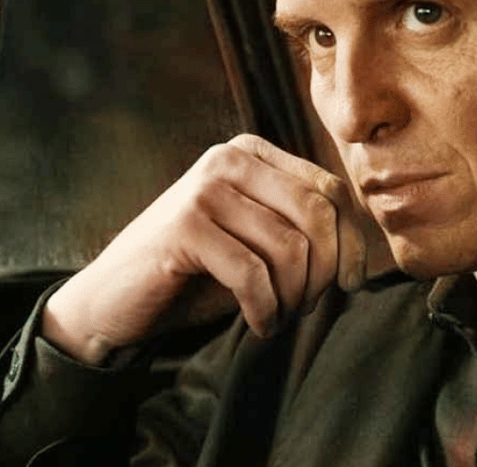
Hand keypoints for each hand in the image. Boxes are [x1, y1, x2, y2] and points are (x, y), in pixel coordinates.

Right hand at [40, 134, 368, 364]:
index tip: (349, 283)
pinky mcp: (185, 227)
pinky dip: (265, 310)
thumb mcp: (256, 241)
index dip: (352, 240)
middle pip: (318, 213)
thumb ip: (300, 229)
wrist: (115, 299)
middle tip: (308, 307)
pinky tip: (259, 325)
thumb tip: (362, 257)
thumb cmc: (196, 274)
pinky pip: (253, 274)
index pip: (332, 188)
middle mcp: (229, 159)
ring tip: (278, 317)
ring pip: (290, 247)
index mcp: (252, 152)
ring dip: (294, 297)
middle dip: (325, 271)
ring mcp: (205, 189)